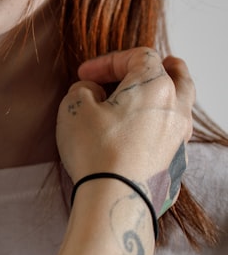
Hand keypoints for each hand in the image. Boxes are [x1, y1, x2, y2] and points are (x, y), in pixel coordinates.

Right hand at [56, 48, 193, 214]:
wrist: (115, 199)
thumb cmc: (96, 149)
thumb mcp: (74, 106)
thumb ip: (84, 88)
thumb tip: (94, 91)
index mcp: (155, 86)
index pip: (139, 56)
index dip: (109, 60)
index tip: (86, 74)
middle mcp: (175, 109)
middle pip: (177, 76)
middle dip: (162, 68)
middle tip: (149, 65)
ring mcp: (179, 137)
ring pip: (180, 105)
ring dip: (162, 96)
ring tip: (143, 99)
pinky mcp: (176, 162)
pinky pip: (172, 132)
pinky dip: (159, 123)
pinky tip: (139, 130)